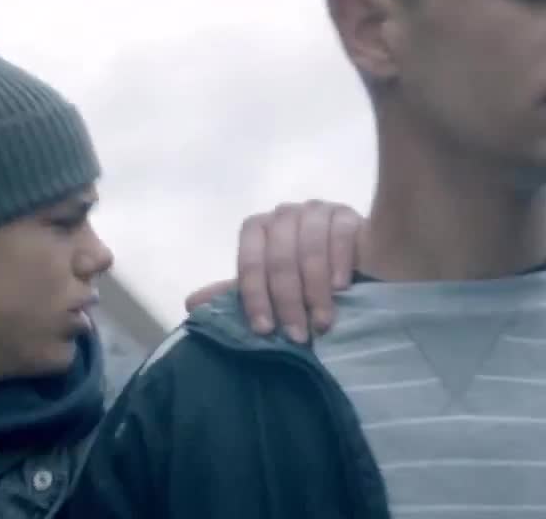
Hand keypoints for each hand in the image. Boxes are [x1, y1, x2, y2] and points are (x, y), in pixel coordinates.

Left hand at [183, 201, 362, 342]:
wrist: (354, 268)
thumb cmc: (304, 281)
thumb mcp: (269, 290)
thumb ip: (235, 294)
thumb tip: (191, 304)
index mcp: (259, 229)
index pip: (249, 259)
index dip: (253, 296)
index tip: (264, 330)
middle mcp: (284, 215)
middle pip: (279, 257)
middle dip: (287, 301)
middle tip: (297, 335)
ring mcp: (316, 210)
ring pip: (309, 247)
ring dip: (315, 290)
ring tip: (322, 322)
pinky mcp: (347, 213)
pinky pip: (340, 235)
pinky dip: (339, 263)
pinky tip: (341, 287)